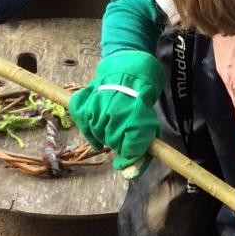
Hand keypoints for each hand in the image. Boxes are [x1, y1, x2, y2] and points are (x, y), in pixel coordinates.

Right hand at [68, 51, 164, 177]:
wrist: (129, 67)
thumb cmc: (143, 94)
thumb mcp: (151, 119)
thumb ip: (143, 143)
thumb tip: (132, 168)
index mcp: (136, 117)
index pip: (129, 149)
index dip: (130, 157)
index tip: (128, 158)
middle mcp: (115, 113)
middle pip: (113, 143)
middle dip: (118, 144)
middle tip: (122, 137)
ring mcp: (97, 106)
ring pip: (97, 134)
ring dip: (104, 136)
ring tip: (112, 129)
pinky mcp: (84, 101)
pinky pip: (83, 123)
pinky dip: (89, 131)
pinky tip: (96, 135)